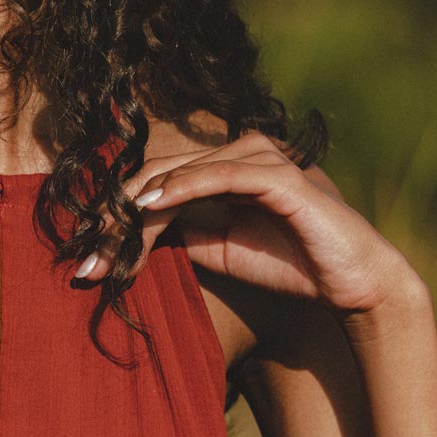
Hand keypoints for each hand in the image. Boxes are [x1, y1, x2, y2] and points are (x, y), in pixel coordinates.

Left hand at [76, 131, 414, 318]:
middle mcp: (243, 152)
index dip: (117, 218)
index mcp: (227, 167)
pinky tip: (150, 207)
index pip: (159, 182)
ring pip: (182, 172)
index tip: (87, 259)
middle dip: (117, 216)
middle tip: (86, 256)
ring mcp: (263, 158)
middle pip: (160, 173)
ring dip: (139, 206)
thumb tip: (135, 234)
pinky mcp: (281, 176)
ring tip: (108, 236)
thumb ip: (184, 232)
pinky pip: (221, 175)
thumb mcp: (222, 250)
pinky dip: (183, 187)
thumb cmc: (290, 266)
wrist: (351, 283)